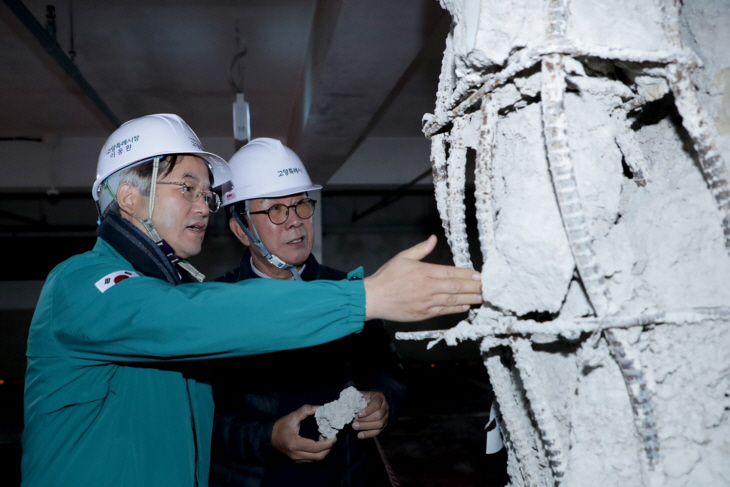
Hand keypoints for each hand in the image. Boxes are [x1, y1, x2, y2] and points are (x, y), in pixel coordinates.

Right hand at [271, 405, 335, 462]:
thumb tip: (321, 408)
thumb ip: (307, 410)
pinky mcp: (298, 461)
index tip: (334, 436)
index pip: (315, 448)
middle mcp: (296, 455)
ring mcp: (297, 459)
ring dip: (324, 450)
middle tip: (331, 437)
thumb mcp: (293, 416)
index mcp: (295, 444)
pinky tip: (319, 443)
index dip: (327, 443)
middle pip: (319, 456)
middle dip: (328, 448)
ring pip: (316, 459)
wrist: (270, 437)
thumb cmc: (281, 426)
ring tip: (325, 438)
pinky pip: (312, 459)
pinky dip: (319, 452)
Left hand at [352, 391, 388, 438]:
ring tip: (355, 427)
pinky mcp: (384, 425)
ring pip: (379, 424)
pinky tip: (360, 435)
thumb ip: (356, 397)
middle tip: (354, 423)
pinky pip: (377, 431)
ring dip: (366, 427)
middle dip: (365, 420)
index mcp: (379, 397)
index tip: (358, 414)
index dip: (368, 410)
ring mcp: (386, 417)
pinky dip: (368, 434)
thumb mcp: (362, 394)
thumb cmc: (366, 397)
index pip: (376, 404)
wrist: (374, 401)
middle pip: (379, 415)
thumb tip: (347, 403)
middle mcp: (385, 407)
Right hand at [363, 235, 481, 320]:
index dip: (467, 274)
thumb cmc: (387, 277)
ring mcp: (427, 302)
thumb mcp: (402, 257)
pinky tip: (466, 307)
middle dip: (473, 287)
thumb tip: (433, 239)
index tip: (479, 275)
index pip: (451, 272)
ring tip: (482, 298)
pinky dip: (456, 309)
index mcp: (424, 272)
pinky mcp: (423, 314)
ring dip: (469, 299)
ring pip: (453, 300)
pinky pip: (444, 311)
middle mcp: (428, 287)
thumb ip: (420, 249)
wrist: (373, 298)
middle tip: (487, 288)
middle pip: (456, 287)